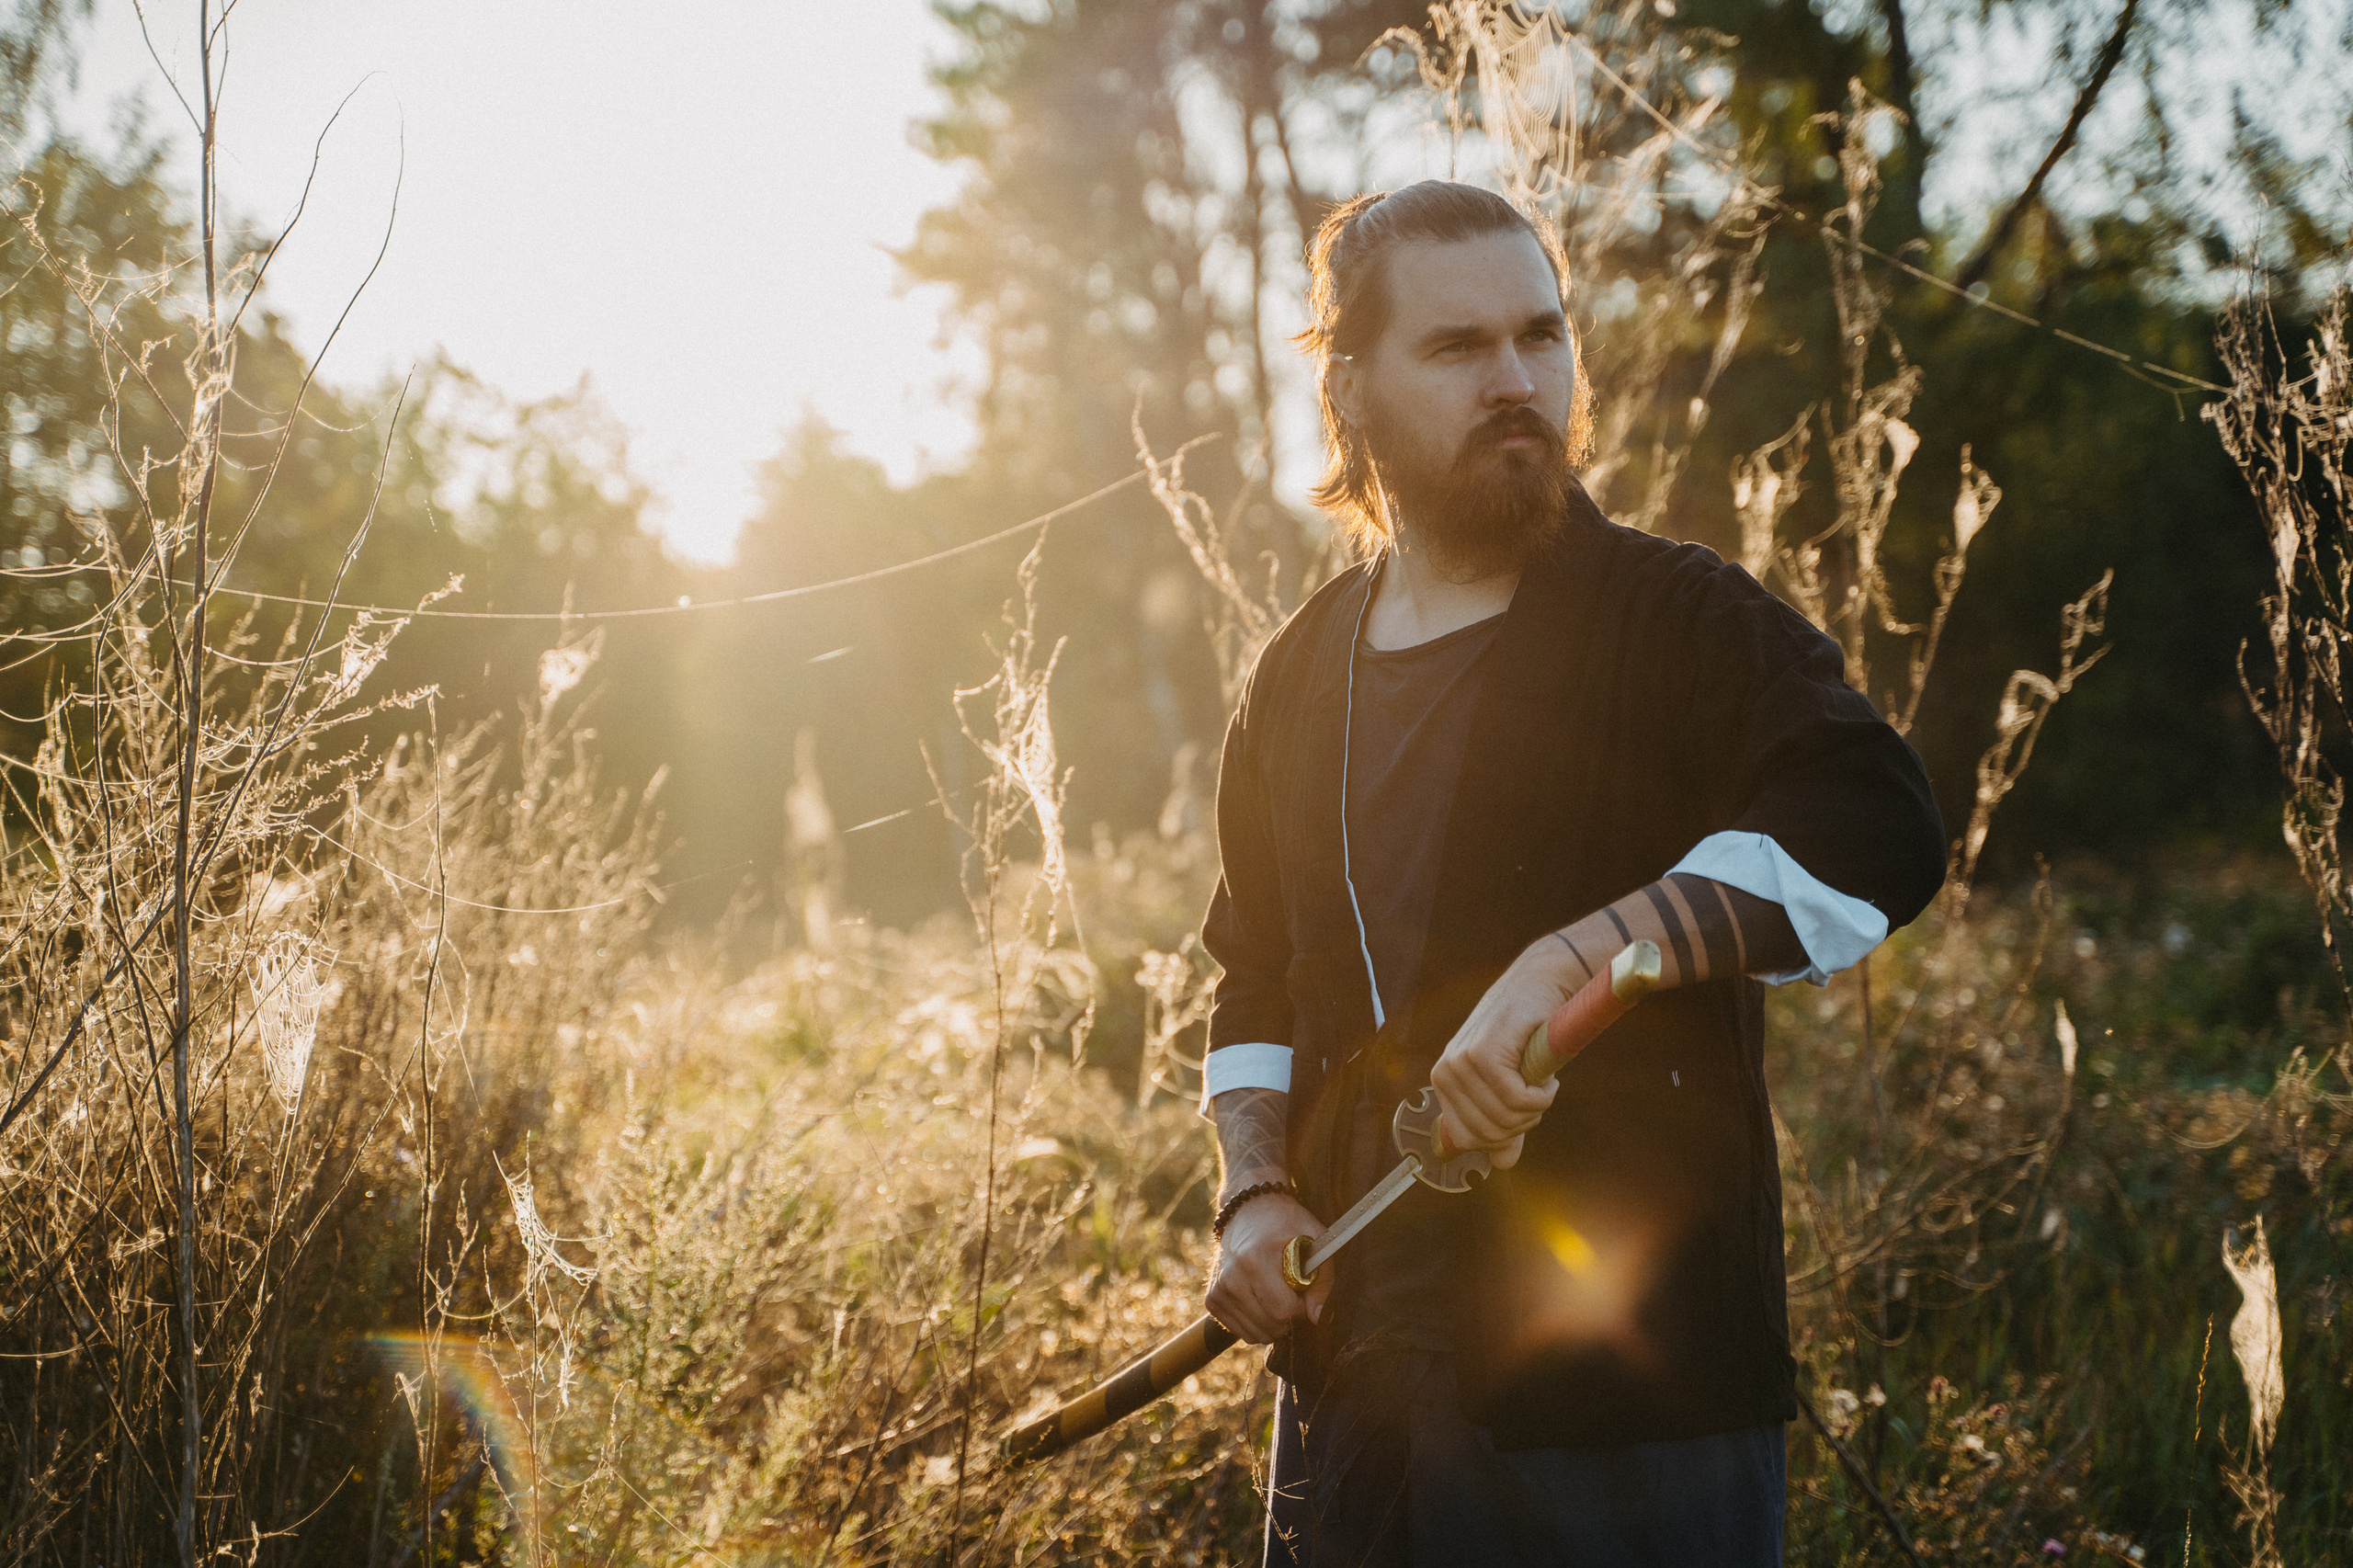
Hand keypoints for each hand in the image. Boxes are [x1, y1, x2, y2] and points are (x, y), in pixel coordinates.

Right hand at [1205, 1191, 1332, 1343]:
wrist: (1248, 1209)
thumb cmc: (1286, 1223)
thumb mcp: (1314, 1240)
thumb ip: (1322, 1280)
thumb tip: (1317, 1318)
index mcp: (1254, 1260)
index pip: (1283, 1310)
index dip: (1301, 1308)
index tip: (1302, 1291)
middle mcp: (1231, 1277)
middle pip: (1270, 1326)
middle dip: (1288, 1317)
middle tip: (1291, 1293)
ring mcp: (1218, 1290)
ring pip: (1255, 1335)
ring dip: (1273, 1323)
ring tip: (1275, 1294)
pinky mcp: (1212, 1300)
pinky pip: (1241, 1332)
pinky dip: (1256, 1324)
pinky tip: (1261, 1300)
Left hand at [1428, 939, 1582, 1168]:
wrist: (1541, 985)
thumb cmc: (1527, 1036)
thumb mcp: (1512, 1084)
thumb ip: (1504, 1123)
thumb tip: (1502, 1165)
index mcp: (1444, 1082)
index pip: (1467, 1141)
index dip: (1503, 1137)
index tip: (1523, 1112)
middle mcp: (1445, 1073)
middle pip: (1487, 1135)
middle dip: (1522, 1124)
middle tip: (1537, 1095)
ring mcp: (1461, 1062)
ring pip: (1504, 1120)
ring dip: (1535, 1108)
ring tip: (1542, 1080)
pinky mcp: (1484, 1054)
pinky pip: (1517, 1101)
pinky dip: (1541, 1096)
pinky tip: (1547, 1077)